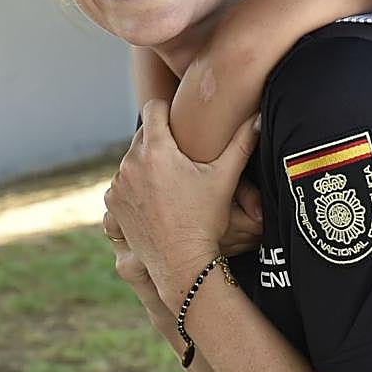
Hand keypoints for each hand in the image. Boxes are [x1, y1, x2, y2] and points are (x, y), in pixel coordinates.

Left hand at [105, 99, 259, 308]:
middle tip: (181, 156)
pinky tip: (155, 199)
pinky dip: (135, 185)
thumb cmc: (205, 220)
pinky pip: (122, 183)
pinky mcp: (113, 203)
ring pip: (132, 159)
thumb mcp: (225, 179)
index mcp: (156, 150)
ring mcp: (118, 184)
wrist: (182, 264)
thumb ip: (241, 144)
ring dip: (146, 164)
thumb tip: (258, 118)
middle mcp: (130, 163)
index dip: (167, 110)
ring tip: (169, 182)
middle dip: (160, 140)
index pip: (152, 108)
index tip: (178, 120)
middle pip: (143, 135)